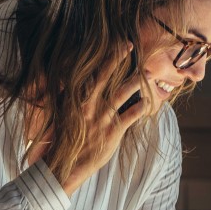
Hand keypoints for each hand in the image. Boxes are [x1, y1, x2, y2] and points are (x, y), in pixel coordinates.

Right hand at [44, 45, 155, 194]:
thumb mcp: (62, 114)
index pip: (93, 73)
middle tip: (130, 45)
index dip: (107, 58)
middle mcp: (90, 104)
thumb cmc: (63, 138)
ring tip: (147, 74)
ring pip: (122, 94)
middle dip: (118, 59)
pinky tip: (149, 102)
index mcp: (77, 99)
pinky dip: (141, 108)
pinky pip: (131, 115)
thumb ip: (66, 96)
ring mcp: (102, 117)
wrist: (65, 163)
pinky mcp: (113, 131)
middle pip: (106, 77)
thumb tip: (65, 81)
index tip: (118, 45)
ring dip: (136, 82)